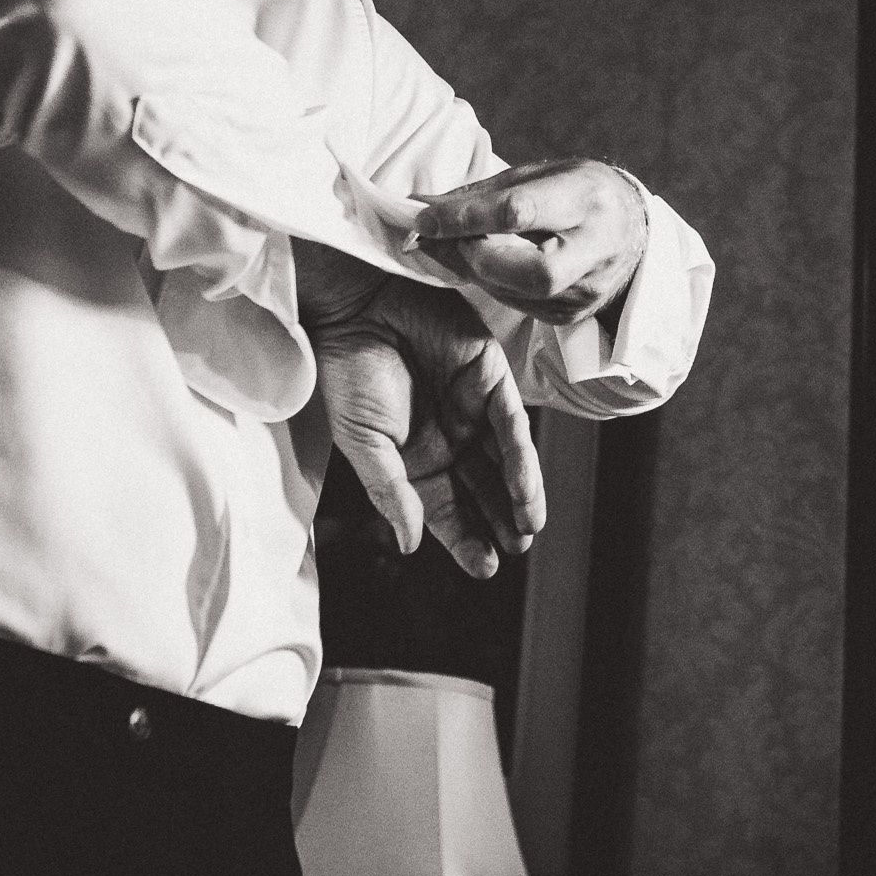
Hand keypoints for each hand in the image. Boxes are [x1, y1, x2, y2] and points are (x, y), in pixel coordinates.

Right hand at [298, 244, 545, 577]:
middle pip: (483, 488)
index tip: (486, 569)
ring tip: (527, 530)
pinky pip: (511, 422)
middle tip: (516, 551)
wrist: (355, 306)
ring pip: (505, 461)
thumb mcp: (364, 443)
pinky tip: (526, 488)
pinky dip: (521, 457)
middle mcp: (449, 435)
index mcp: (415, 457)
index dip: (466, 539)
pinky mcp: (490, 375)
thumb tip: (412, 546)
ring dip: (519, 496)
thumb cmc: (347, 372)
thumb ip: (391, 493)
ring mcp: (471, 406)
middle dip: (501, 521)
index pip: (448, 507)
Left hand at [404, 158, 648, 326]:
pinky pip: (519, 306)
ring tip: (454, 247)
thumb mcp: (541, 173)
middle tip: (448, 239)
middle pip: (531, 272)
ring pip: (518, 294)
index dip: (467, 218)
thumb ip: (484, 192)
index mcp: (587, 200)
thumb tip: (426, 207)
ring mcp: (587, 288)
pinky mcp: (573, 313)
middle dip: (478, 257)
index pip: (520, 213)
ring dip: (474, 271)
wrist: (634, 231)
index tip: (425, 218)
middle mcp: (595, 249)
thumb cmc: (580, 192)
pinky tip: (484, 265)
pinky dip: (491, 285)